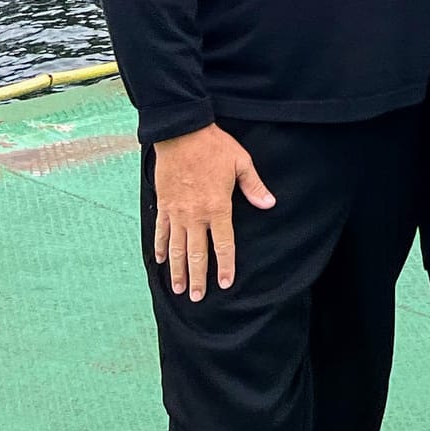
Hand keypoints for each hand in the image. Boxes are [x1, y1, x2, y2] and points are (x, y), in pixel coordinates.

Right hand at [151, 124, 274, 299]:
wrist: (182, 133)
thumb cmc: (214, 146)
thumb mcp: (240, 163)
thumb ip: (254, 186)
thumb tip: (269, 204)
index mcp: (217, 207)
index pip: (222, 244)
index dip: (224, 266)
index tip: (224, 283)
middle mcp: (195, 215)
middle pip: (196, 253)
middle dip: (198, 277)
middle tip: (196, 297)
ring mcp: (176, 212)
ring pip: (176, 248)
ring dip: (177, 270)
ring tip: (178, 288)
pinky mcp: (164, 205)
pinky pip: (161, 231)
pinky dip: (160, 247)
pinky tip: (159, 260)